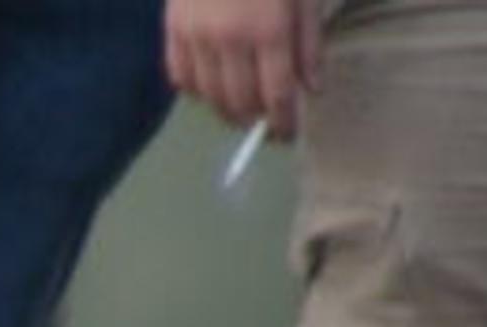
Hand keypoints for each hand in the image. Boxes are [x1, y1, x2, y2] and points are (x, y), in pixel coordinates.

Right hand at [166, 0, 322, 139]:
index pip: (277, 95)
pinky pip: (181, 78)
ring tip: (239, 107)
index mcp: (269, 30)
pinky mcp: (173, 30)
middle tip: (263, 121)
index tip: (287, 136)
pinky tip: (211, 86)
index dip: (283, 123)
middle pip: (240, 103)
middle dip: (254, 121)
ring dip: (226, 109)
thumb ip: (309, 41)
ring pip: (208, 96)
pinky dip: (197, 92)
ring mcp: (197, 37)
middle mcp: (230, 41)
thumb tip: (312, 89)